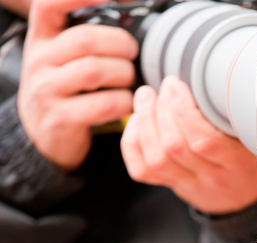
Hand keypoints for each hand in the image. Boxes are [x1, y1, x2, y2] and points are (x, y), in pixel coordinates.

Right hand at [18, 0, 137, 170]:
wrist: (42, 131)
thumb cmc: (64, 87)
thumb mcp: (62, 58)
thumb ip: (85, 41)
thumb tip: (128, 24)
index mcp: (42, 40)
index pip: (48, 7)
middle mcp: (40, 62)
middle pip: (84, 40)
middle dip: (119, 43)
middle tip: (132, 51)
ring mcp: (47, 91)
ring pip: (94, 71)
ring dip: (124, 74)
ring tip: (129, 79)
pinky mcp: (61, 118)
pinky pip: (103, 104)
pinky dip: (124, 102)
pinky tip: (127, 102)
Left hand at [121, 76, 256, 214]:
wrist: (252, 194)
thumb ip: (249, 112)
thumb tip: (234, 71)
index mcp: (238, 164)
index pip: (203, 141)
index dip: (182, 110)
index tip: (176, 85)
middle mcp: (212, 179)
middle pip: (173, 147)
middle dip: (160, 110)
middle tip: (163, 86)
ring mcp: (190, 185)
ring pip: (155, 160)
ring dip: (143, 122)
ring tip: (146, 97)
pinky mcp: (172, 186)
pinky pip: (142, 171)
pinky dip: (132, 144)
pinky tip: (137, 122)